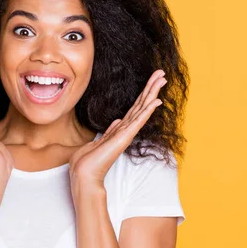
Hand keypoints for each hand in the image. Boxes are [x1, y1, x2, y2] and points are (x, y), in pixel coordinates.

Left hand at [68, 69, 166, 187]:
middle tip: (162, 73)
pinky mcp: (125, 137)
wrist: (84, 174)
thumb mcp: (98, 140)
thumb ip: (110, 131)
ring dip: (152, 92)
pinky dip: (148, 110)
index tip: (152, 80)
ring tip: (162, 79)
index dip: (143, 93)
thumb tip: (117, 121)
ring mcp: (127, 133)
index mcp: (120, 129)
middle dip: (151, 87)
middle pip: (141, 104)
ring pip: (142, 108)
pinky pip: (138, 120)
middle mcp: (126, 129)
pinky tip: (157, 100)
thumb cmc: (87, 161)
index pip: (135, 107)